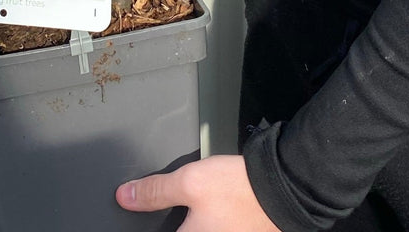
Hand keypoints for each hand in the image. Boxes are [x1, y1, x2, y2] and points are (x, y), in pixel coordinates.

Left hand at [116, 155, 280, 231]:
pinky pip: (210, 228)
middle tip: (157, 201)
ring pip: (195, 228)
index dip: (148, 226)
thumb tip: (126, 197)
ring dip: (189, 221)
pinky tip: (211, 208)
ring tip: (192, 207)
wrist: (283, 189)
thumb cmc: (240, 189)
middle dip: (174, 220)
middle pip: (179, 230)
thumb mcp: (190, 182)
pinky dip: (205, 221)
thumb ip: (155, 191)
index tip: (142, 216)